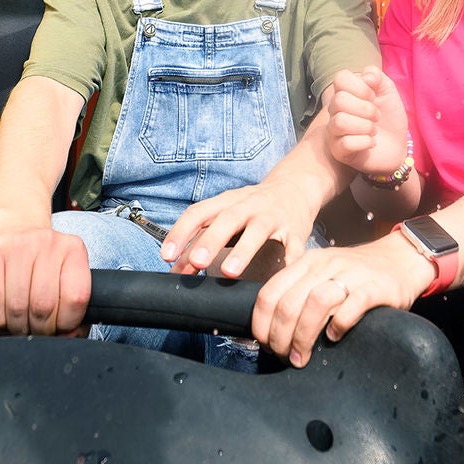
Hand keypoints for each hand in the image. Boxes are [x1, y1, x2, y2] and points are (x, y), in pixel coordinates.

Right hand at [0, 221, 91, 335]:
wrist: (15, 230)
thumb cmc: (43, 264)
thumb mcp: (65, 277)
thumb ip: (73, 309)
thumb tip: (69, 338)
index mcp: (73, 249)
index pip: (75, 299)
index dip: (65, 324)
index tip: (58, 329)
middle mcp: (48, 242)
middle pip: (43, 306)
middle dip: (38, 330)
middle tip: (33, 331)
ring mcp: (18, 244)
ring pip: (16, 307)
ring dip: (14, 327)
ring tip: (16, 325)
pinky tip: (0, 316)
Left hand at [162, 176, 318, 278]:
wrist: (295, 187)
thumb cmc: (251, 208)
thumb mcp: (225, 217)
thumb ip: (201, 242)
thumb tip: (176, 270)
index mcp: (226, 203)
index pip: (198, 213)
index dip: (181, 233)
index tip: (166, 256)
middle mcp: (248, 206)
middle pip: (227, 220)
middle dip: (210, 241)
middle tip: (196, 262)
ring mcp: (273, 217)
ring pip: (257, 231)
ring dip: (243, 250)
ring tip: (229, 272)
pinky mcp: (296, 229)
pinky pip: (293, 246)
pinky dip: (289, 261)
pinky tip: (281, 277)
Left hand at [251, 234, 433, 366]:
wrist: (401, 259)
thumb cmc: (357, 276)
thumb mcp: (322, 275)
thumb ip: (299, 293)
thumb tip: (271, 330)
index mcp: (306, 263)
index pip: (269, 293)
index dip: (261, 324)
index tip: (266, 345)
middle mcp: (325, 265)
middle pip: (289, 303)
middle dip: (280, 337)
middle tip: (285, 357)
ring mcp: (351, 274)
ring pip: (316, 303)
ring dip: (303, 336)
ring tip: (302, 357)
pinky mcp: (376, 287)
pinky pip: (352, 305)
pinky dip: (339, 325)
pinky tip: (335, 338)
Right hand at [325, 67, 410, 177]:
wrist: (398, 146)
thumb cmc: (389, 117)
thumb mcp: (388, 92)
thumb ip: (378, 77)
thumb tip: (366, 76)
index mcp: (345, 92)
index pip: (340, 78)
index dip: (360, 86)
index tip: (373, 96)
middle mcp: (335, 110)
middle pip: (339, 100)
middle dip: (366, 109)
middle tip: (377, 116)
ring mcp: (334, 131)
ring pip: (340, 122)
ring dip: (365, 126)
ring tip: (374, 130)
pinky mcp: (338, 151)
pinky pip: (346, 143)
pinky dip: (365, 142)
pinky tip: (371, 143)